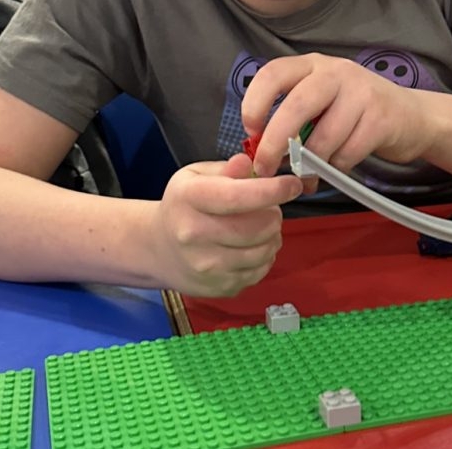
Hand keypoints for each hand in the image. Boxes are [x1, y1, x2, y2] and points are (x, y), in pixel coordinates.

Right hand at [152, 154, 301, 296]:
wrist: (159, 248)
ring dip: (273, 236)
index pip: (238, 197)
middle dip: (274, 215)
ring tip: (262, 226)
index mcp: (189, 199)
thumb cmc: (185, 205)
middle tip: (271, 208)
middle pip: (255, 228)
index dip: (272, 190)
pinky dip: (265, 256)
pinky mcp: (219, 287)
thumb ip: (227, 169)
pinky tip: (252, 245)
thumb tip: (248, 164)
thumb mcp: (197, 175)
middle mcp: (193, 235)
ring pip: (262, 252)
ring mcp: (205, 266)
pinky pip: (259, 271)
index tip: (292, 184)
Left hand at [243, 54, 428, 178]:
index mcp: (313, 65)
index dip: (255, 102)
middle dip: (276, 142)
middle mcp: (336, 72)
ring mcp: (362, 93)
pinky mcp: (381, 118)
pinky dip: (336, 168)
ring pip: (323, 137)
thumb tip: (258, 149)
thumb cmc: (355, 113)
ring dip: (310, 164)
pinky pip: (347, 153)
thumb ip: (293, 115)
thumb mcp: (322, 101)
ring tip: (308, 176)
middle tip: (265, 168)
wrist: (412, 117)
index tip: (252, 131)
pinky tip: (338, 167)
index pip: (273, 73)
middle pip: (296, 105)